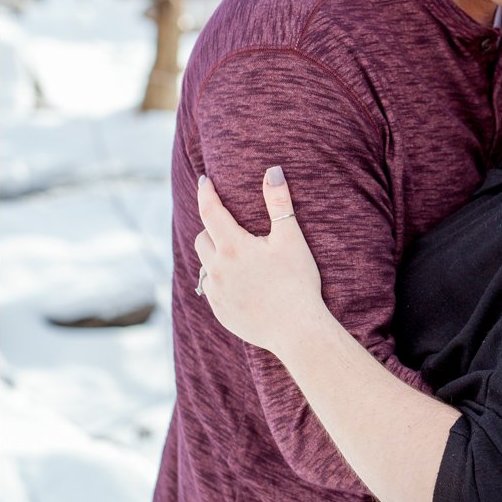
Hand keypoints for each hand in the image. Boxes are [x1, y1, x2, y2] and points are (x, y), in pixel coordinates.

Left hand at [194, 166, 323, 357]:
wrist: (297, 330)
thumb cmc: (297, 282)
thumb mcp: (291, 239)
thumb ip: (279, 203)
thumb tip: (272, 171)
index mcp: (233, 247)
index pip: (210, 211)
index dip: (206, 193)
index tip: (204, 180)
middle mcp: (217, 269)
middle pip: (203, 239)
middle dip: (213, 229)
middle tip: (231, 228)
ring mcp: (216, 293)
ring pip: (205, 265)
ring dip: (216, 256)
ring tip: (238, 258)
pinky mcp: (220, 312)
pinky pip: (212, 290)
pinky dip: (221, 281)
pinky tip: (242, 284)